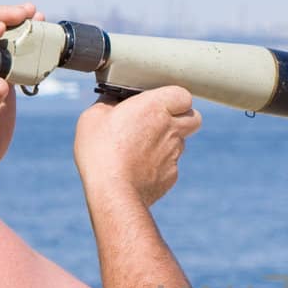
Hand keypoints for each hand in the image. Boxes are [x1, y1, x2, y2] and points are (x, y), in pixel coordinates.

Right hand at [74, 86, 202, 207]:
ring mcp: (174, 154)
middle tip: (159, 121)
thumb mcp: (94, 116)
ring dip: (168, 141)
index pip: (183, 95)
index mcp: (156, 107)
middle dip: (181, 117)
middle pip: (194, 118)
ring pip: (181, 142)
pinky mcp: (171, 175)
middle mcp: (171, 129)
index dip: (172, 98)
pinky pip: (171, 164)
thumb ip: (109, 104)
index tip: (157, 102)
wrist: (113, 192)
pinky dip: (159, 164)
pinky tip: (138, 168)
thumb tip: (113, 101)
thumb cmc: (100, 151)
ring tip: (140, 147)